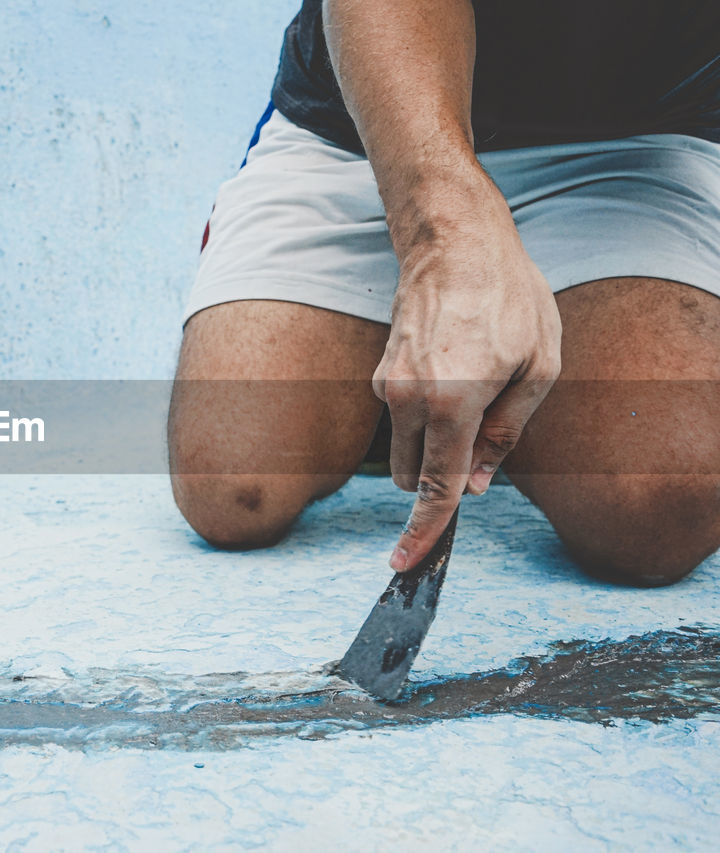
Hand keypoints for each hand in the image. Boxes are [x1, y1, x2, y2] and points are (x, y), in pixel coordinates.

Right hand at [375, 182, 561, 570]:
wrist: (454, 244)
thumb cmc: (508, 299)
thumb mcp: (537, 368)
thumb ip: (505, 436)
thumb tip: (477, 485)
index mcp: (452, 404)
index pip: (436, 487)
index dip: (424, 532)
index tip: (406, 564)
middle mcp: (408, 400)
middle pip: (415, 474)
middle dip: (443, 477)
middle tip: (484, 443)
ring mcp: (387, 386)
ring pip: (407, 447)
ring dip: (437, 442)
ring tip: (479, 384)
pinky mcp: (379, 374)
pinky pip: (402, 417)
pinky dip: (426, 416)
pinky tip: (459, 369)